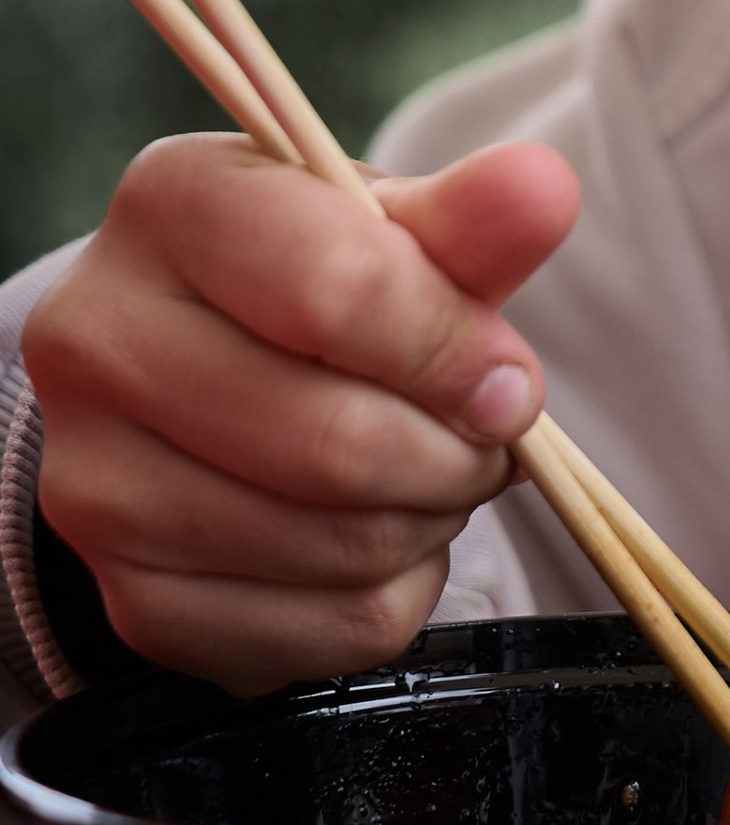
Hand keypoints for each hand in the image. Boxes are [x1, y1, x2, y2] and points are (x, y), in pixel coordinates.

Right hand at [21, 133, 577, 692]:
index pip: (334, 290)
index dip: (454, 350)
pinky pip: (319, 634)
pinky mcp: (129, 597)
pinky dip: (390, 596)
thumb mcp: (389, 229)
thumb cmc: (316, 285)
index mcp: (170, 206)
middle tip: (487, 441)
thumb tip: (541, 190)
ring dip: (429, 522)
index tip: (511, 380)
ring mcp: (92, 482)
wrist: (206, 375)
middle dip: (455, 455)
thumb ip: (468, 219)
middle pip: (331, 439)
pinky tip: (380, 540)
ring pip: (331, 545)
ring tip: (434, 477)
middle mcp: (94, 340)